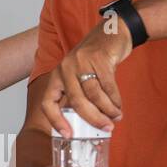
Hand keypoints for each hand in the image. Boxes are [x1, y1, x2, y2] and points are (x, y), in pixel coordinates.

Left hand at [40, 14, 133, 132]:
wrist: (112, 31)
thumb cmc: (95, 58)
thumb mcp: (80, 74)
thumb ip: (79, 94)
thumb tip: (87, 123)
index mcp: (57, 75)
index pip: (48, 102)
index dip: (56, 121)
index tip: (68, 135)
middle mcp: (65, 68)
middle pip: (77, 102)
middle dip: (93, 119)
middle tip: (106, 128)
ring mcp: (81, 61)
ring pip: (95, 95)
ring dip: (108, 110)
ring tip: (116, 117)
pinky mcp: (99, 58)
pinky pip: (108, 86)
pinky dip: (115, 99)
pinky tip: (119, 106)